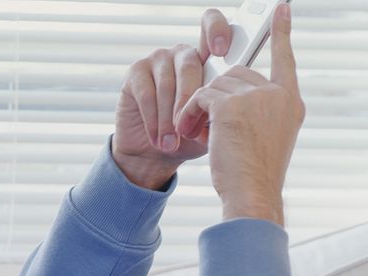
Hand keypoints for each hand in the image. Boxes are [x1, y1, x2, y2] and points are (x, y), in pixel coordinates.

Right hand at [112, 10, 233, 189]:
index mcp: (207, 61)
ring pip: (167, 84)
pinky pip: (147, 94)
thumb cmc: (188, 137)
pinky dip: (154, 121)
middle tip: (189, 130)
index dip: (217, 31)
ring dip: (169, 119)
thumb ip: (221, 109)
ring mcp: (158, 60)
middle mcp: (182, 55)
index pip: (213, 30)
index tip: (221, 50)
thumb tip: (231, 107)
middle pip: (190, 65)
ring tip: (172, 144)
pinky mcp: (136, 72)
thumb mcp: (211, 125)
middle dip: (189, 101)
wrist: (155, 154)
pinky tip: (159, 140)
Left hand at [175, 3, 303, 224]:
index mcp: (291, 103)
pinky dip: (189, 113)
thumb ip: (258, 110)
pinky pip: (200, 96)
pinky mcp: (232, 104)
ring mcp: (257, 97)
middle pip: (236, 75)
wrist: (252, 195)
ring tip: (198, 134)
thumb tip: (225, 91)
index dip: (281, 34)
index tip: (280, 9)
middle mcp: (278, 95)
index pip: (285, 60)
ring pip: (215, 85)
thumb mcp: (266, 138)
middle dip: (217, 97)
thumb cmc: (255, 175)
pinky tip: (189, 131)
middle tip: (208, 127)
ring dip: (200, 107)